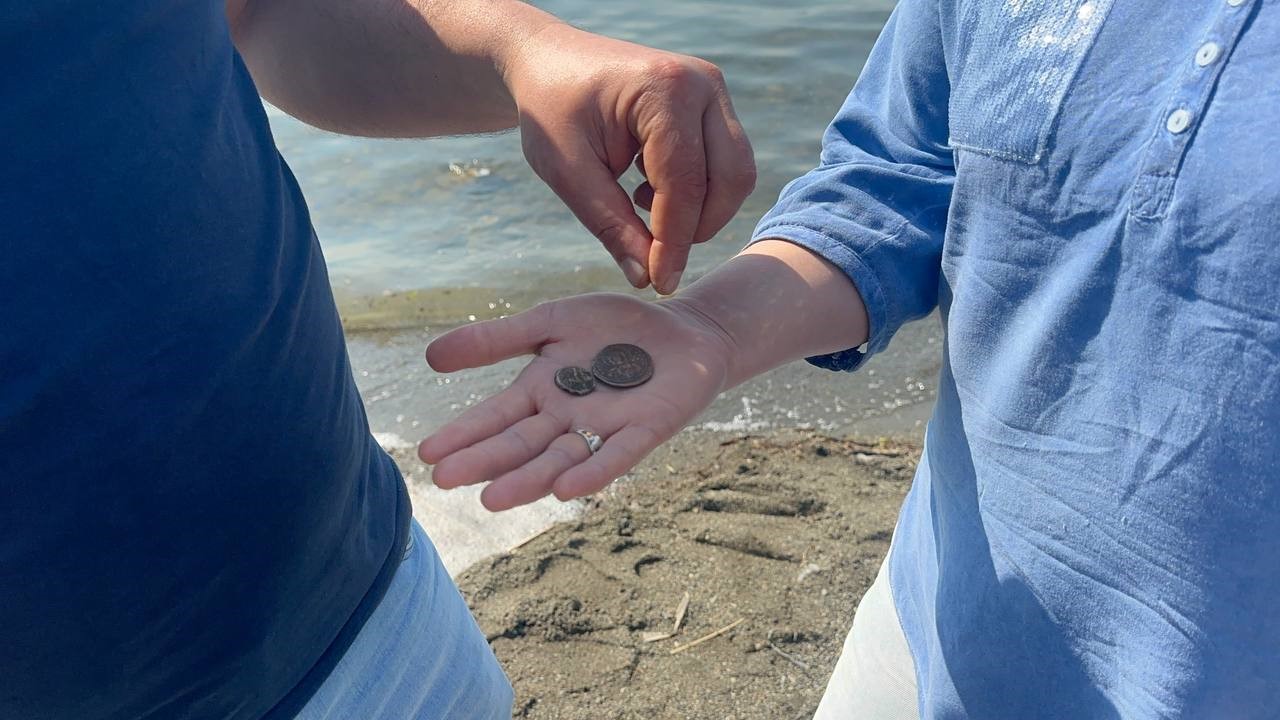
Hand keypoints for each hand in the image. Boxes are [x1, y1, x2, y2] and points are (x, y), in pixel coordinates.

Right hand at [418, 294, 735, 510]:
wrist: (684, 330)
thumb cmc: (614, 327)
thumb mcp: (550, 322)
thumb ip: (497, 339)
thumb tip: (429, 356)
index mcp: (541, 391)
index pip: (495, 417)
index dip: (464, 435)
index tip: (428, 454)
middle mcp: (566, 418)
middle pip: (520, 444)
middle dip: (484, 461)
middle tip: (445, 479)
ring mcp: (604, 428)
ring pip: (559, 459)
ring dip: (527, 480)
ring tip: (492, 499)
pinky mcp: (645, 431)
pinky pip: (616, 455)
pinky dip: (592, 471)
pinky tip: (567, 489)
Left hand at [503, 24, 755, 293]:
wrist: (548, 63)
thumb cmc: (551, 111)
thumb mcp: (566, 171)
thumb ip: (609, 224)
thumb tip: (646, 278)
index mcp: (663, 90)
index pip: (684, 182)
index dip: (674, 241)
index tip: (659, 283)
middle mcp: (702, 83)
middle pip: (730, 178)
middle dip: (698, 228)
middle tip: (654, 254)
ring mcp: (713, 91)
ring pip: (736, 173)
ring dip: (700, 210)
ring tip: (641, 208)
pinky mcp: (714, 104)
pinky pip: (725, 162)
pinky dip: (697, 192)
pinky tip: (648, 190)